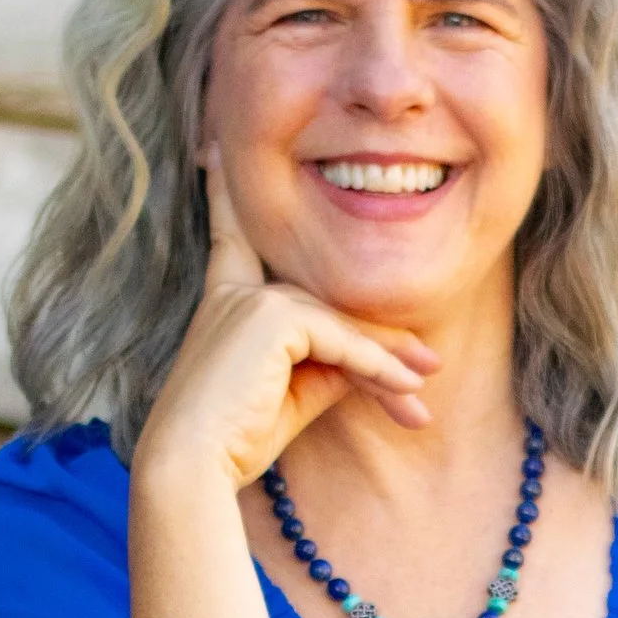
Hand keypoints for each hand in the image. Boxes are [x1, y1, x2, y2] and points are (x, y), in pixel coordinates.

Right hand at [132, 154, 437, 494]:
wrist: (189, 467)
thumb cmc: (233, 441)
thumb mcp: (291, 396)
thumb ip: (329, 366)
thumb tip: (378, 360)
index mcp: (225, 302)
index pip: (232, 238)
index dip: (224, 196)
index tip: (212, 151)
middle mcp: (235, 292)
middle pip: (324, 305)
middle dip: (377, 340)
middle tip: (428, 364)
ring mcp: (251, 299)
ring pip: (339, 324)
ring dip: (386, 361)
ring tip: (425, 390)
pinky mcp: (268, 318)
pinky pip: (339, 341)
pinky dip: (375, 366)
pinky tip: (406, 392)